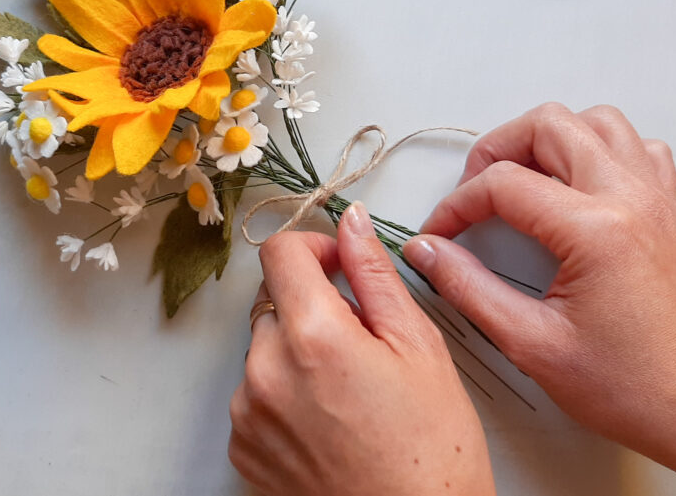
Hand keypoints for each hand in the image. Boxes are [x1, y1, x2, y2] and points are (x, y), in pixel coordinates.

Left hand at [229, 203, 495, 495]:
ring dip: (296, 352)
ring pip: (264, 348)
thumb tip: (350, 222)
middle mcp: (266, 370)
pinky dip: (284, 393)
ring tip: (349, 394)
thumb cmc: (433, 453)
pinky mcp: (243, 446)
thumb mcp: (419, 348)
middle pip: (273, 301)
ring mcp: (248, 412)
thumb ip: (375, 274)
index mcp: (312, 337)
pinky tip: (328, 422)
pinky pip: (255, 393)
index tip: (338, 266)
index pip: (280, 253)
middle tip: (361, 344)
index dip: (313, 248)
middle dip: (312, 307)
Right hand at [404, 103, 675, 482]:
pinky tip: (576, 185)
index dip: (456, 204)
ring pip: (596, 121)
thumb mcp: (532, 343)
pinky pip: (637, 148)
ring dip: (548, 138)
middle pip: (548, 125)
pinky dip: (599, 150)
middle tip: (472, 193)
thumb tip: (427, 252)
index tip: (439, 233)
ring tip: (519, 177)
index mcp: (597, 230)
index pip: (502, 183)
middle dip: (495, 150)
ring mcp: (655, 202)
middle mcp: (631, 201)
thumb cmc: (634, 388)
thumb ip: (468, 287)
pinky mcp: (668, 214)